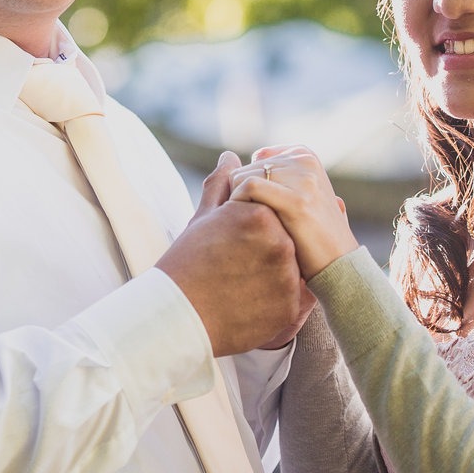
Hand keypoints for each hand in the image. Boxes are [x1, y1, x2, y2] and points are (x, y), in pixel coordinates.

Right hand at [156, 152, 307, 356]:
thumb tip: (230, 156)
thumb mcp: (203, 218)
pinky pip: (295, 298)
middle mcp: (281, 243)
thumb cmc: (186, 262)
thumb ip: (222, 184)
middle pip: (286, 238)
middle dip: (267, 249)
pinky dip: (278, 299)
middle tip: (238, 265)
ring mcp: (289, 277)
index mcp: (260, 214)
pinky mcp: (292, 308)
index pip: (272, 211)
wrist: (178, 316)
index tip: (233, 242)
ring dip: (276, 274)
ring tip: (243, 284)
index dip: (251, 228)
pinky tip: (250, 301)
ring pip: (293, 268)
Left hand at [229, 145, 357, 278]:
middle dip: (242, 197)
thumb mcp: (301, 194)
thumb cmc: (312, 234)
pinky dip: (238, 204)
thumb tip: (249, 157)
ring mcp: (303, 179)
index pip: (258, 159)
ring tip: (252, 228)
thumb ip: (280, 173)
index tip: (257, 210)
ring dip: (238, 204)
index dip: (249, 186)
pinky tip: (245, 226)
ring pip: (243, 177)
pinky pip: (249, 187)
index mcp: (304, 156)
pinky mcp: (296, 200)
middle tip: (252, 225)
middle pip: (247, 169)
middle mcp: (304, 161)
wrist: (339, 264)